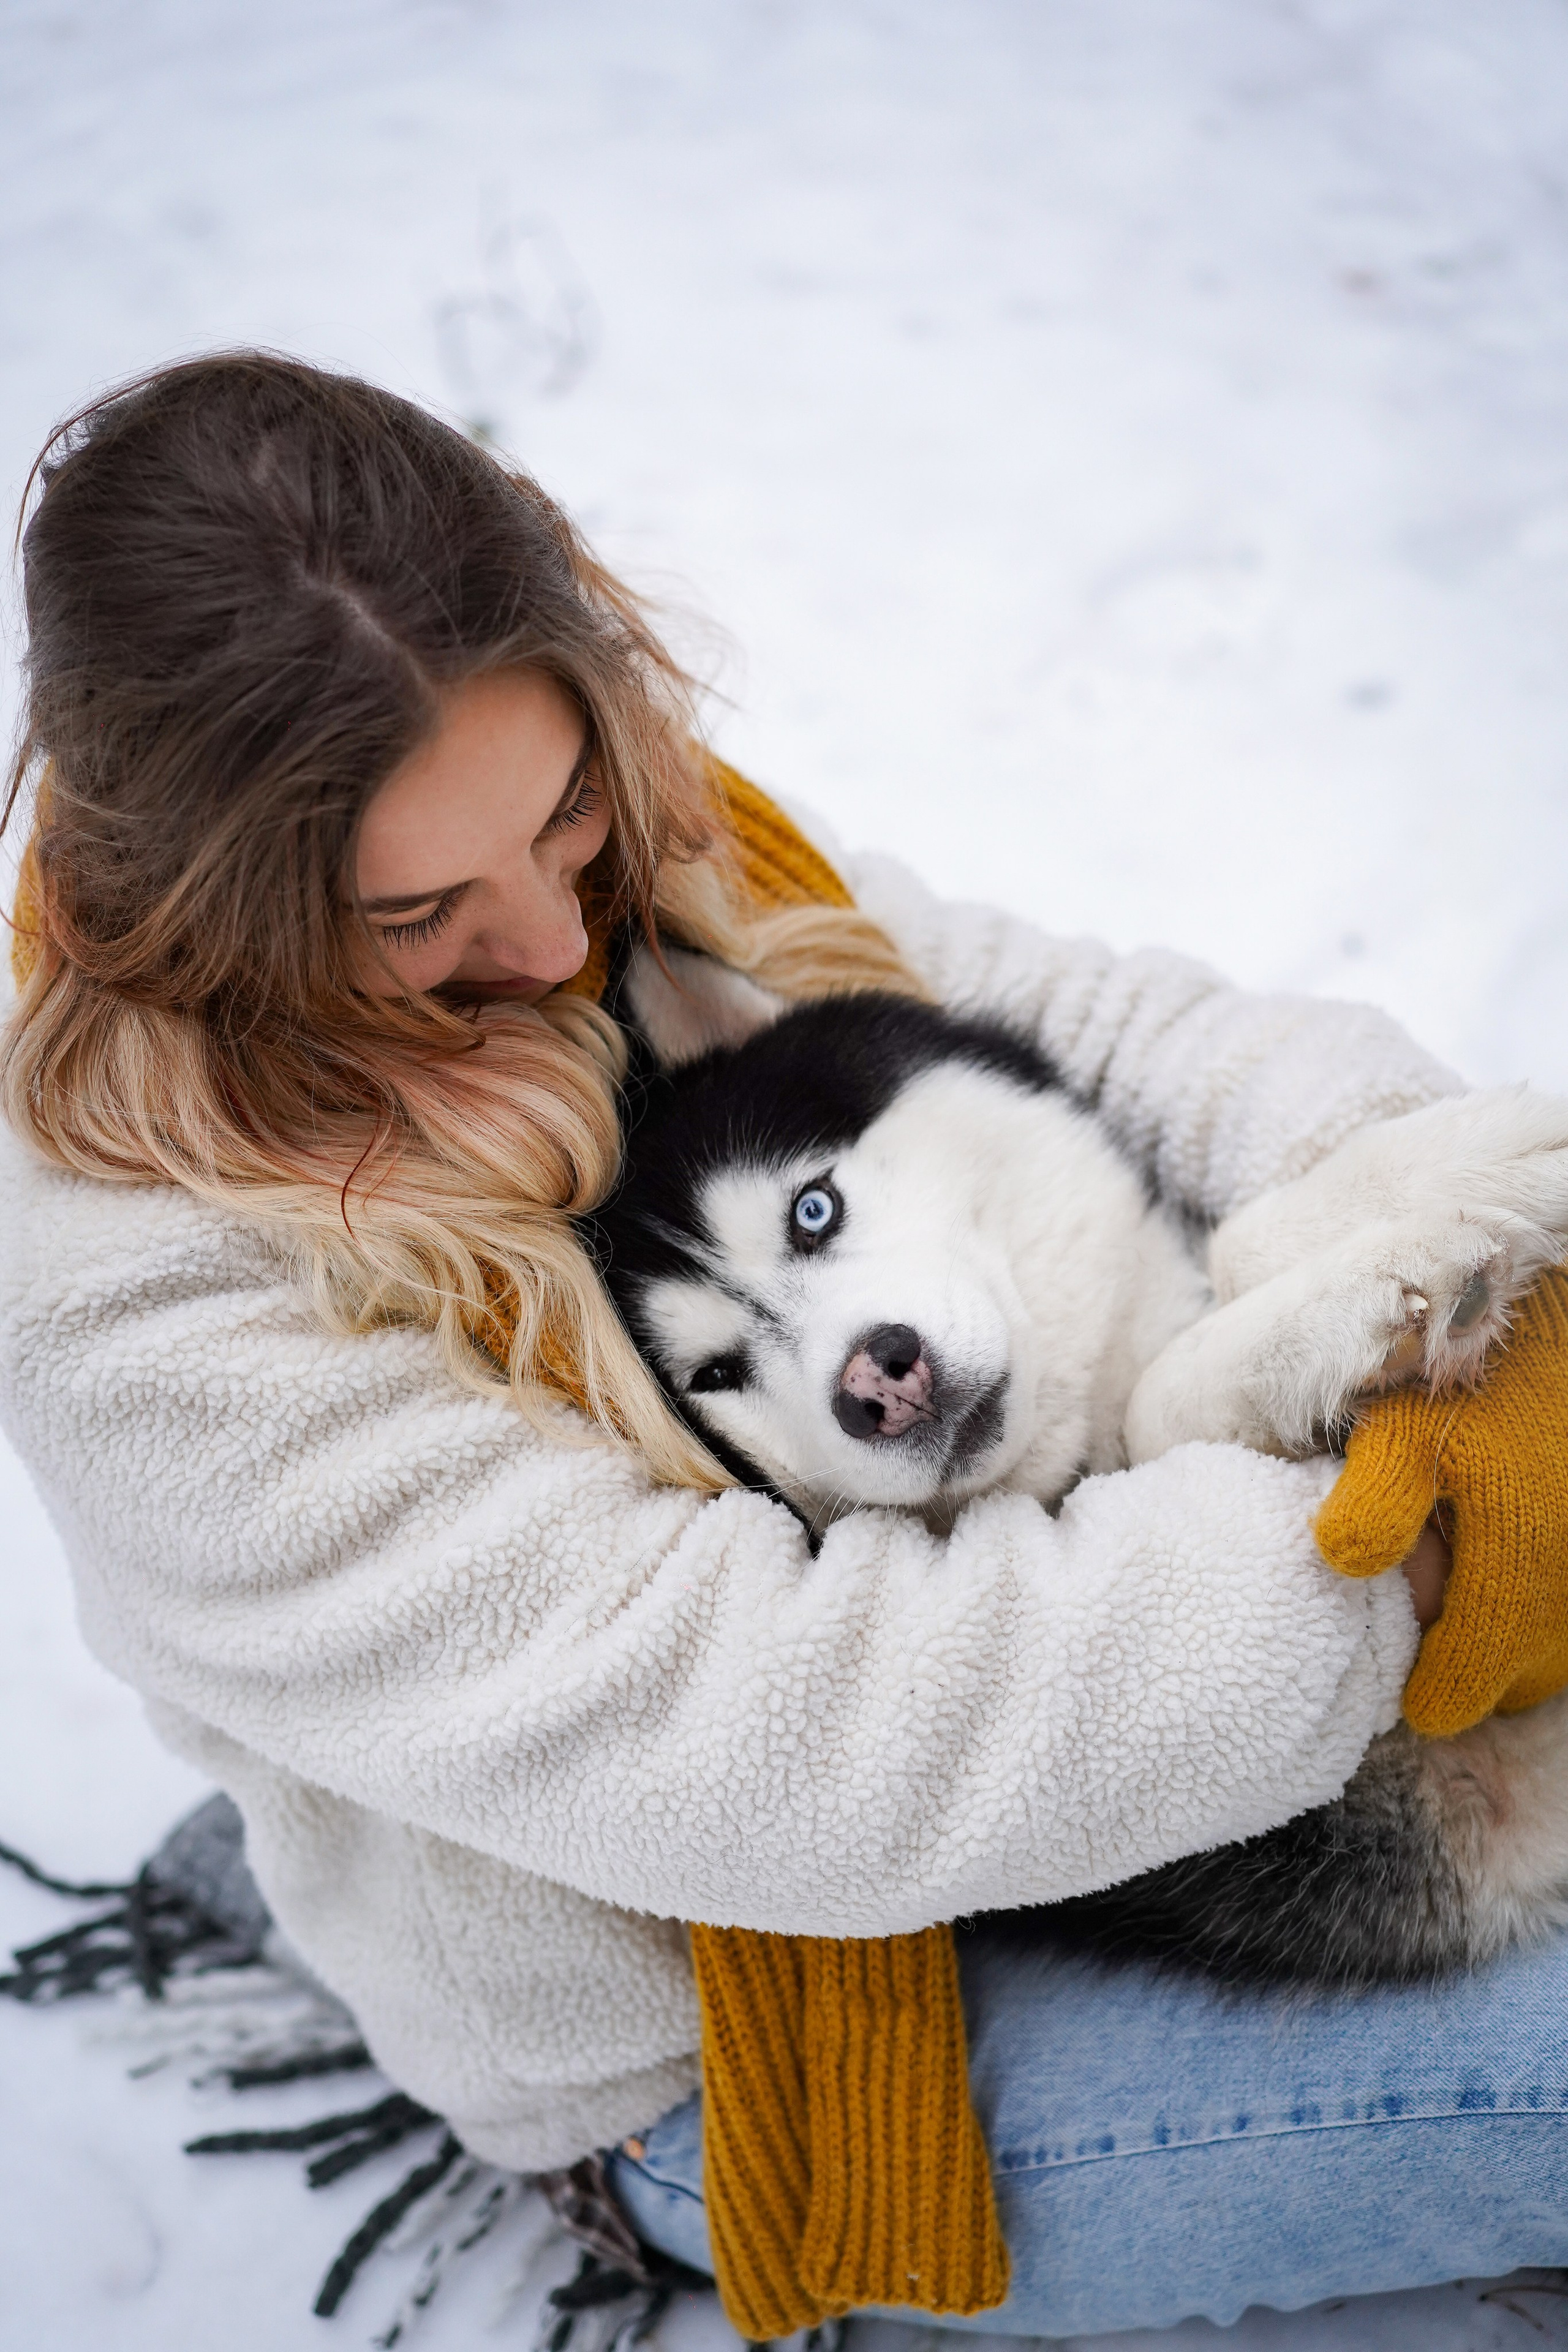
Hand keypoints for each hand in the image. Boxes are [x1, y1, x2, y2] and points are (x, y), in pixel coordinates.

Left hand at [1314, 1266, 1567, 1735]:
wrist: (1553, 1319)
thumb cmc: (1474, 1376)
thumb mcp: (1402, 1428)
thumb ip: (1374, 1502)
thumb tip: (1343, 1564)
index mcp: (1519, 1561)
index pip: (1475, 1678)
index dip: (1439, 1691)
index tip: (1414, 1698)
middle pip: (1528, 1672)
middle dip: (1484, 1674)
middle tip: (1438, 1654)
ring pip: (1564, 1643)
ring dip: (1523, 1645)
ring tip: (1475, 1617)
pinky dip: (1551, 1606)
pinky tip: (1519, 1575)